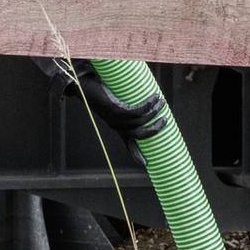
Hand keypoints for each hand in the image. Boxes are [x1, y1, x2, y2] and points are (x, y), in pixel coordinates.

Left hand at [35, 57, 169, 143]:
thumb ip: (125, 105)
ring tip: (161, 101)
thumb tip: (142, 102)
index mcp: (116, 127)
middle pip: (140, 134)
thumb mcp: (114, 102)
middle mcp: (116, 126)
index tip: (145, 165)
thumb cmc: (101, 91)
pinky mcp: (115, 109)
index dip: (136, 155)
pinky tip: (153, 97)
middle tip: (165, 120)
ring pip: (140, 121)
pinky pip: (136, 111)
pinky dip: (147, 105)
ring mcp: (115, 118)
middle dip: (155, 129)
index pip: (128, 144)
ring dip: (154, 112)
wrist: (84, 84)